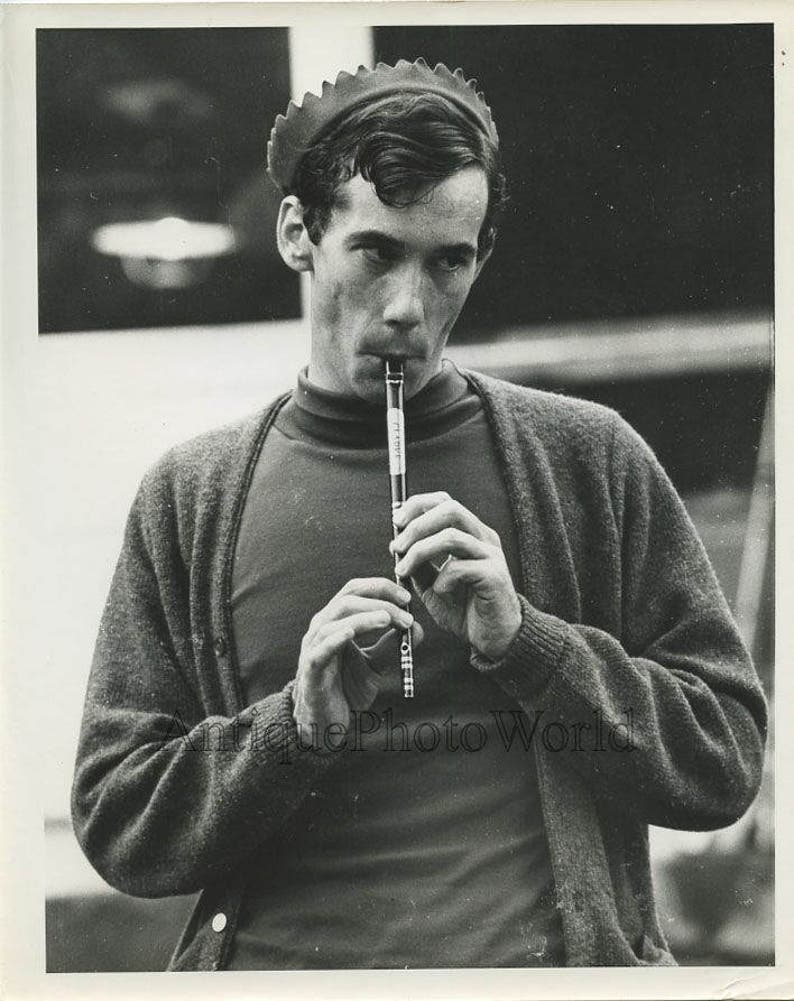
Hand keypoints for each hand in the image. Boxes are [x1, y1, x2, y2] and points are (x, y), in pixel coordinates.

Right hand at [293, 577, 423, 745]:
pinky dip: (336, 638)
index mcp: (336, 621)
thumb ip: (392, 646)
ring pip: (335, 620)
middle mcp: (322, 628)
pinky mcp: (311, 669)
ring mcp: (313, 647)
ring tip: (388, 618)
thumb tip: (418, 628)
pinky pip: (321, 649)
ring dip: (364, 616)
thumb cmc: (347, 689)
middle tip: (405, 611)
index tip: (407, 598)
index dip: (380, 588)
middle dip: (379, 600)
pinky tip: (351, 633)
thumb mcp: (375, 665)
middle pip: (347, 599)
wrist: (326, 722)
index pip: (355, 590)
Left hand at [391, 492, 520, 661]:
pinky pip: (460, 567)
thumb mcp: (433, 584)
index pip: (445, 502)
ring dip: (420, 551)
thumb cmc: (466, 610)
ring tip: (405, 570)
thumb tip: (397, 545)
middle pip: (450, 509)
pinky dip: (441, 578)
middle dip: (417, 525)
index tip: (396, 522)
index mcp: (471, 533)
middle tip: (397, 546)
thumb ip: (419, 564)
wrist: (494, 638)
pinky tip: (439, 591)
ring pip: (452, 536)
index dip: (418, 506)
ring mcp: (491, 555)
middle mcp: (483, 538)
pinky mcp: (494, 576)